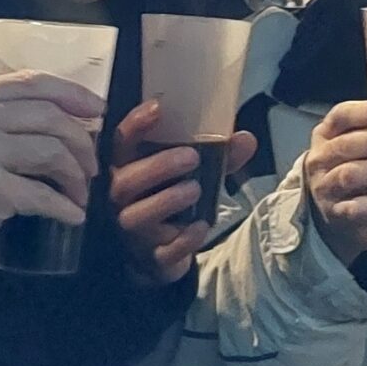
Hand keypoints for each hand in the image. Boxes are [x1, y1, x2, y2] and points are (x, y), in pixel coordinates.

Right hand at [0, 72, 102, 266]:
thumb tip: (62, 120)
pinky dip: (65, 208)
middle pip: (51, 117)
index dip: (73, 93)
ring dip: (76, 177)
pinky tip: (72, 216)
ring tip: (79, 194)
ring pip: (52, 153)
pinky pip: (43, 196)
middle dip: (83, 143)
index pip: (32, 82)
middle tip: (91, 167)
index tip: (98, 110)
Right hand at [107, 101, 256, 285]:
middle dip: (157, 167)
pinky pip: (162, 251)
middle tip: (191, 156)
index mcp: (127, 169)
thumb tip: (245, 139)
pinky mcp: (151, 257)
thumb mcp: (194, 174)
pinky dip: (182, 240)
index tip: (158, 108)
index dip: (135, 125)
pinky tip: (200, 227)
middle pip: (124, 182)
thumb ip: (217, 156)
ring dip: (166, 201)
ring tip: (195, 189)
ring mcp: (134, 230)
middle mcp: (122, 199)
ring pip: (138, 217)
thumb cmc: (173, 201)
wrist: (162, 253)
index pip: (121, 143)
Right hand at [299, 100, 366, 265]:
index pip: (340, 116)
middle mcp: (321, 160)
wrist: (336, 216)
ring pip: (351, 175)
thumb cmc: (356, 170)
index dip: (366, 112)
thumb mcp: (359, 146)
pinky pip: (359, 208)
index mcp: (327, 134)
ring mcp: (326, 189)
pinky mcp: (337, 215)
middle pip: (347, 145)